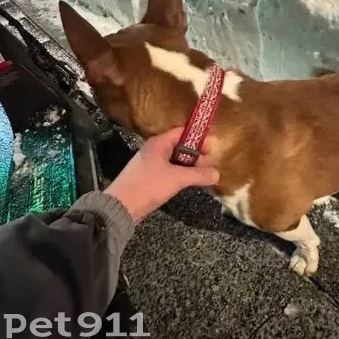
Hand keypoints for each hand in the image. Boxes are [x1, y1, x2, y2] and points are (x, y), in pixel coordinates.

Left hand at [104, 127, 219, 222]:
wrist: (121, 206)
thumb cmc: (149, 185)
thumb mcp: (177, 178)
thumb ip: (198, 175)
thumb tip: (217, 173)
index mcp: (159, 143)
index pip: (182, 132)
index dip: (198, 138)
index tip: (210, 149)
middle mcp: (154, 150)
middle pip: (180, 146)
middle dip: (195, 154)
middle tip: (207, 165)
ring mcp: (151, 163)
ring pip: (175, 159)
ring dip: (188, 165)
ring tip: (201, 175)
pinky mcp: (149, 177)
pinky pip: (169, 170)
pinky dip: (180, 174)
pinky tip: (188, 182)